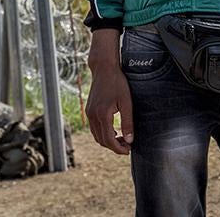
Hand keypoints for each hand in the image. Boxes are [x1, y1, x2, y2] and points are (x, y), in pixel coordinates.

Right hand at [85, 29, 132, 155]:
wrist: (104, 69)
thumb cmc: (117, 83)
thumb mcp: (126, 102)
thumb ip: (128, 122)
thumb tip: (130, 140)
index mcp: (102, 114)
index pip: (109, 140)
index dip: (118, 148)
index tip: (128, 150)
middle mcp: (93, 115)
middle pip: (101, 140)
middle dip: (114, 146)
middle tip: (127, 145)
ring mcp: (89, 113)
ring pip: (96, 135)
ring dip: (108, 140)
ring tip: (122, 138)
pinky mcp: (89, 110)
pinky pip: (94, 128)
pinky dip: (103, 133)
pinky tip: (114, 130)